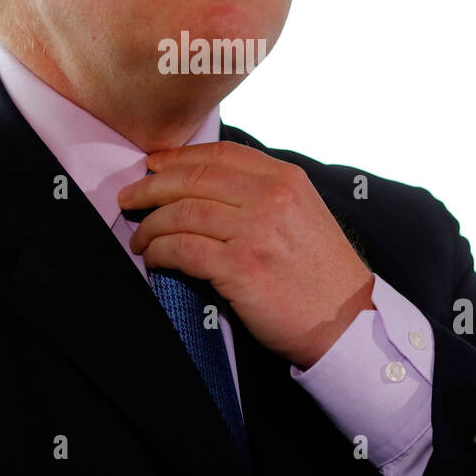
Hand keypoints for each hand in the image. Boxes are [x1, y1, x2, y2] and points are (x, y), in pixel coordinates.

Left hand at [118, 141, 374, 368]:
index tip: (153, 165)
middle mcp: (270, 198)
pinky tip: (153, 258)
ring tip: (139, 237)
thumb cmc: (322, 273)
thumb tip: (208, 184)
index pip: (220, 154)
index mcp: (285, 179)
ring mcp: (255, 232)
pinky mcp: (240, 268)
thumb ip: (264, 193)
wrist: (347, 322)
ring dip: (151, 224)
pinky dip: (160, 251)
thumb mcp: (304, 213)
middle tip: (129, 197)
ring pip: (182, 212)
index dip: (179, 157)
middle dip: (152, 186)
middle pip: (194, 178)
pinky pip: (183, 249)